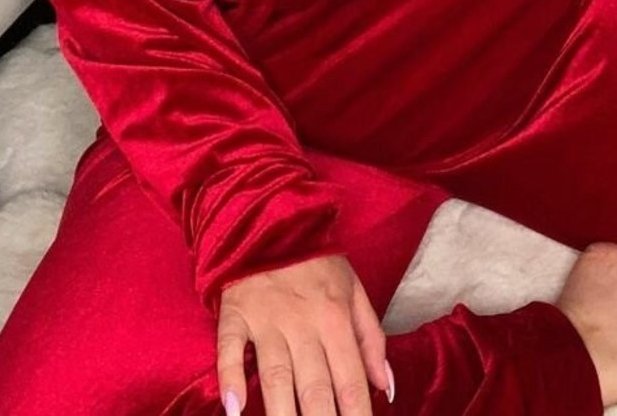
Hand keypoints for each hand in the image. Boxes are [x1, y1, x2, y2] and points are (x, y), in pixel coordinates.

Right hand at [217, 253, 392, 415]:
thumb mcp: (354, 290)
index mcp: (336, 317)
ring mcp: (266, 319)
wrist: (272, 220)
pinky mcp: (235, 314)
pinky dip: (231, 380)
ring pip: (276, 376)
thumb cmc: (317, 263)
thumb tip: (386, 387)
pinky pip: (229, 350)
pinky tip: (235, 410)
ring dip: (280, 415)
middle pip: (315, 387)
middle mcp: (304, 322)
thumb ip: (371, 338)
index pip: (351, 380)